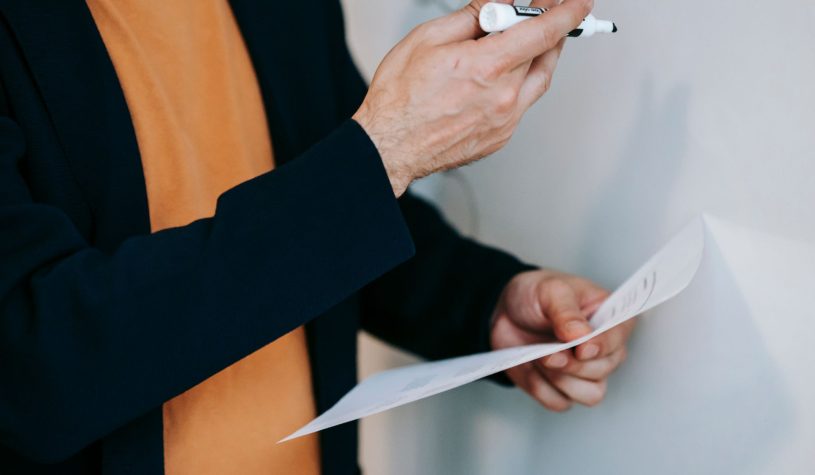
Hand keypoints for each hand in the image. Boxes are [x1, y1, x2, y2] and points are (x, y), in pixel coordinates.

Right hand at [352, 0, 593, 195]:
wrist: (390, 145)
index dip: (565, 13)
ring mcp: (504, 121)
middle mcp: (503, 97)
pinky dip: (520, 85)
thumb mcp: (428, 39)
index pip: (542, 31)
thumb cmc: (400, 99)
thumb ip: (470, 17)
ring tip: (526, 44)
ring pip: (539, 81)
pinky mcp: (499, 137)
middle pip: (545, 55)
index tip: (578, 2)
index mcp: (487, 67)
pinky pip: (523, 105)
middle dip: (547, 31)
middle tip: (539, 17)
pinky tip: (501, 78)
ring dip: (540, 58)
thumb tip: (496, 3)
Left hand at [490, 270, 635, 410]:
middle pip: (603, 370)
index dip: (602, 347)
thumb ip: (566, 312)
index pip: (619, 339)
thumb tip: (582, 335)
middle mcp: (604, 349)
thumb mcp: (550, 291)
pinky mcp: (562, 388)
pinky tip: (531, 367)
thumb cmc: (536, 295)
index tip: (581, 348)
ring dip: (560, 379)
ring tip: (539, 357)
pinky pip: (560, 402)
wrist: (506, 311)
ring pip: (589, 395)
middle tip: (547, 352)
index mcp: (610, 319)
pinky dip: (541, 388)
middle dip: (572, 364)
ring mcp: (585, 372)